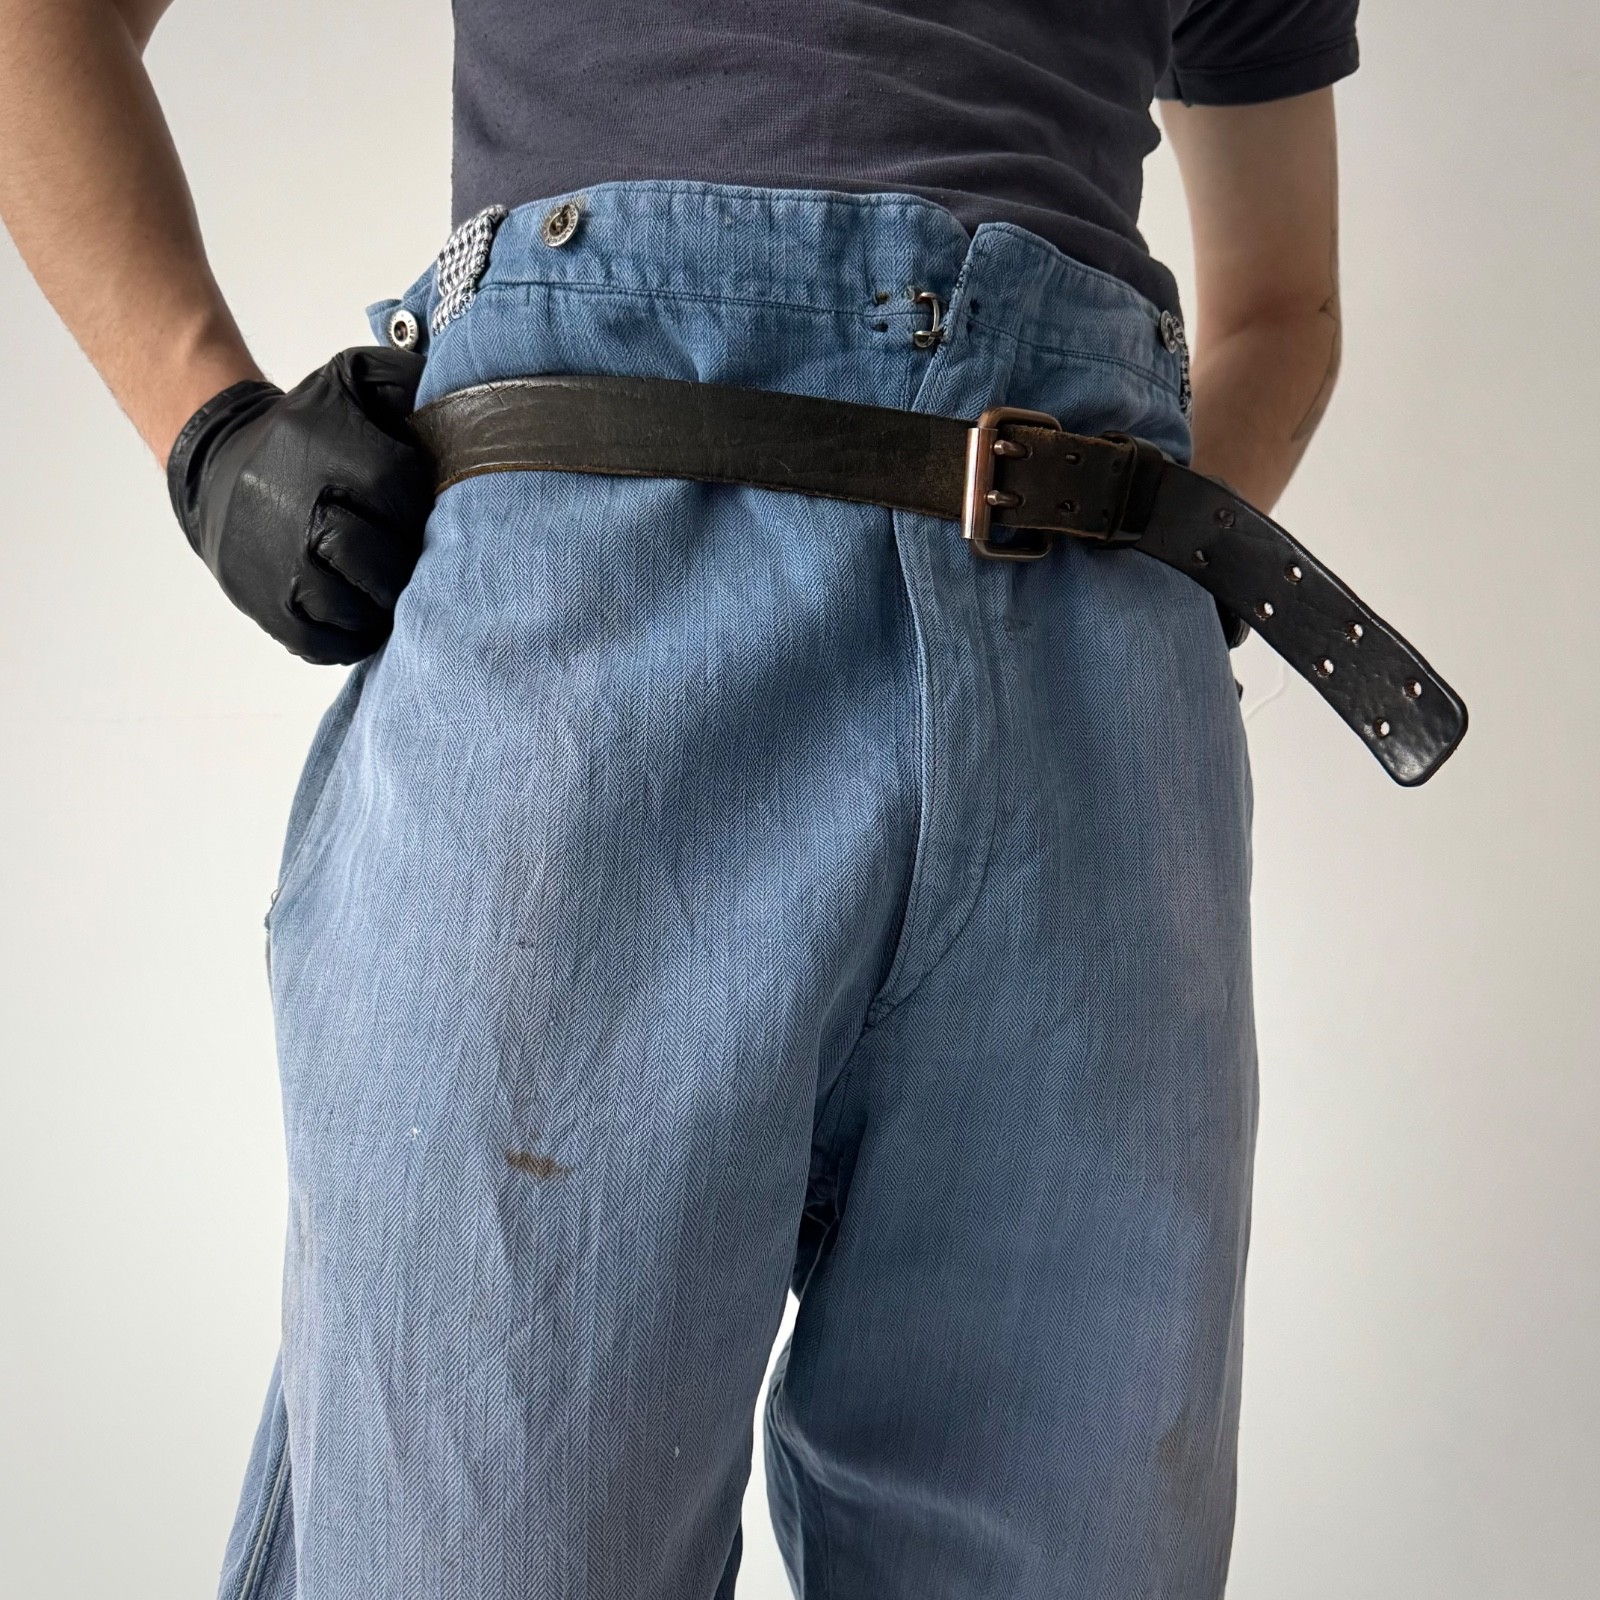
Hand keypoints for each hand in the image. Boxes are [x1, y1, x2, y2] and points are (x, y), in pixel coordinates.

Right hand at [166, 347, 433, 663]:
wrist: (219, 465)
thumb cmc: (306, 428)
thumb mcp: (351, 380)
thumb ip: (406, 381)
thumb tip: (462, 402)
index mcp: (321, 448)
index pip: (397, 489)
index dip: (423, 508)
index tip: (433, 513)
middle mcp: (296, 510)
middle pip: (380, 559)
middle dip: (410, 564)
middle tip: (422, 559)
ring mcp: (279, 565)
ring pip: (357, 607)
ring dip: (386, 602)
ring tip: (396, 585)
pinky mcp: (268, 607)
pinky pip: (329, 642)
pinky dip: (357, 635)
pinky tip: (366, 612)